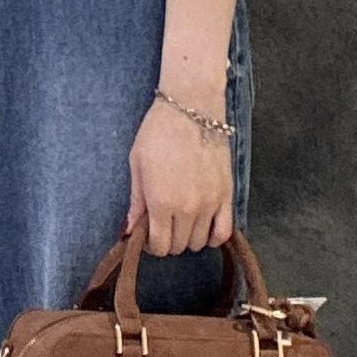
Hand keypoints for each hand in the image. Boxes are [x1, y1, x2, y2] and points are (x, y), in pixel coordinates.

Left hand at [124, 87, 233, 255]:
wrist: (192, 109)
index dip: (150, 245)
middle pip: (178, 246)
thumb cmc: (158, 134)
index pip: (158, 245)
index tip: (148, 235)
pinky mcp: (226, 195)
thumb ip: (136, 202)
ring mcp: (209, 204)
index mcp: (160, 202)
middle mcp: (186, 209)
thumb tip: (129, 230)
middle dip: (167, 241)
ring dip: (188, 238)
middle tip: (162, 225)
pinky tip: (204, 230)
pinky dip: (213, 238)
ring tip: (181, 222)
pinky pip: (224, 232)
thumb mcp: (137, 165)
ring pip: (199, 242)